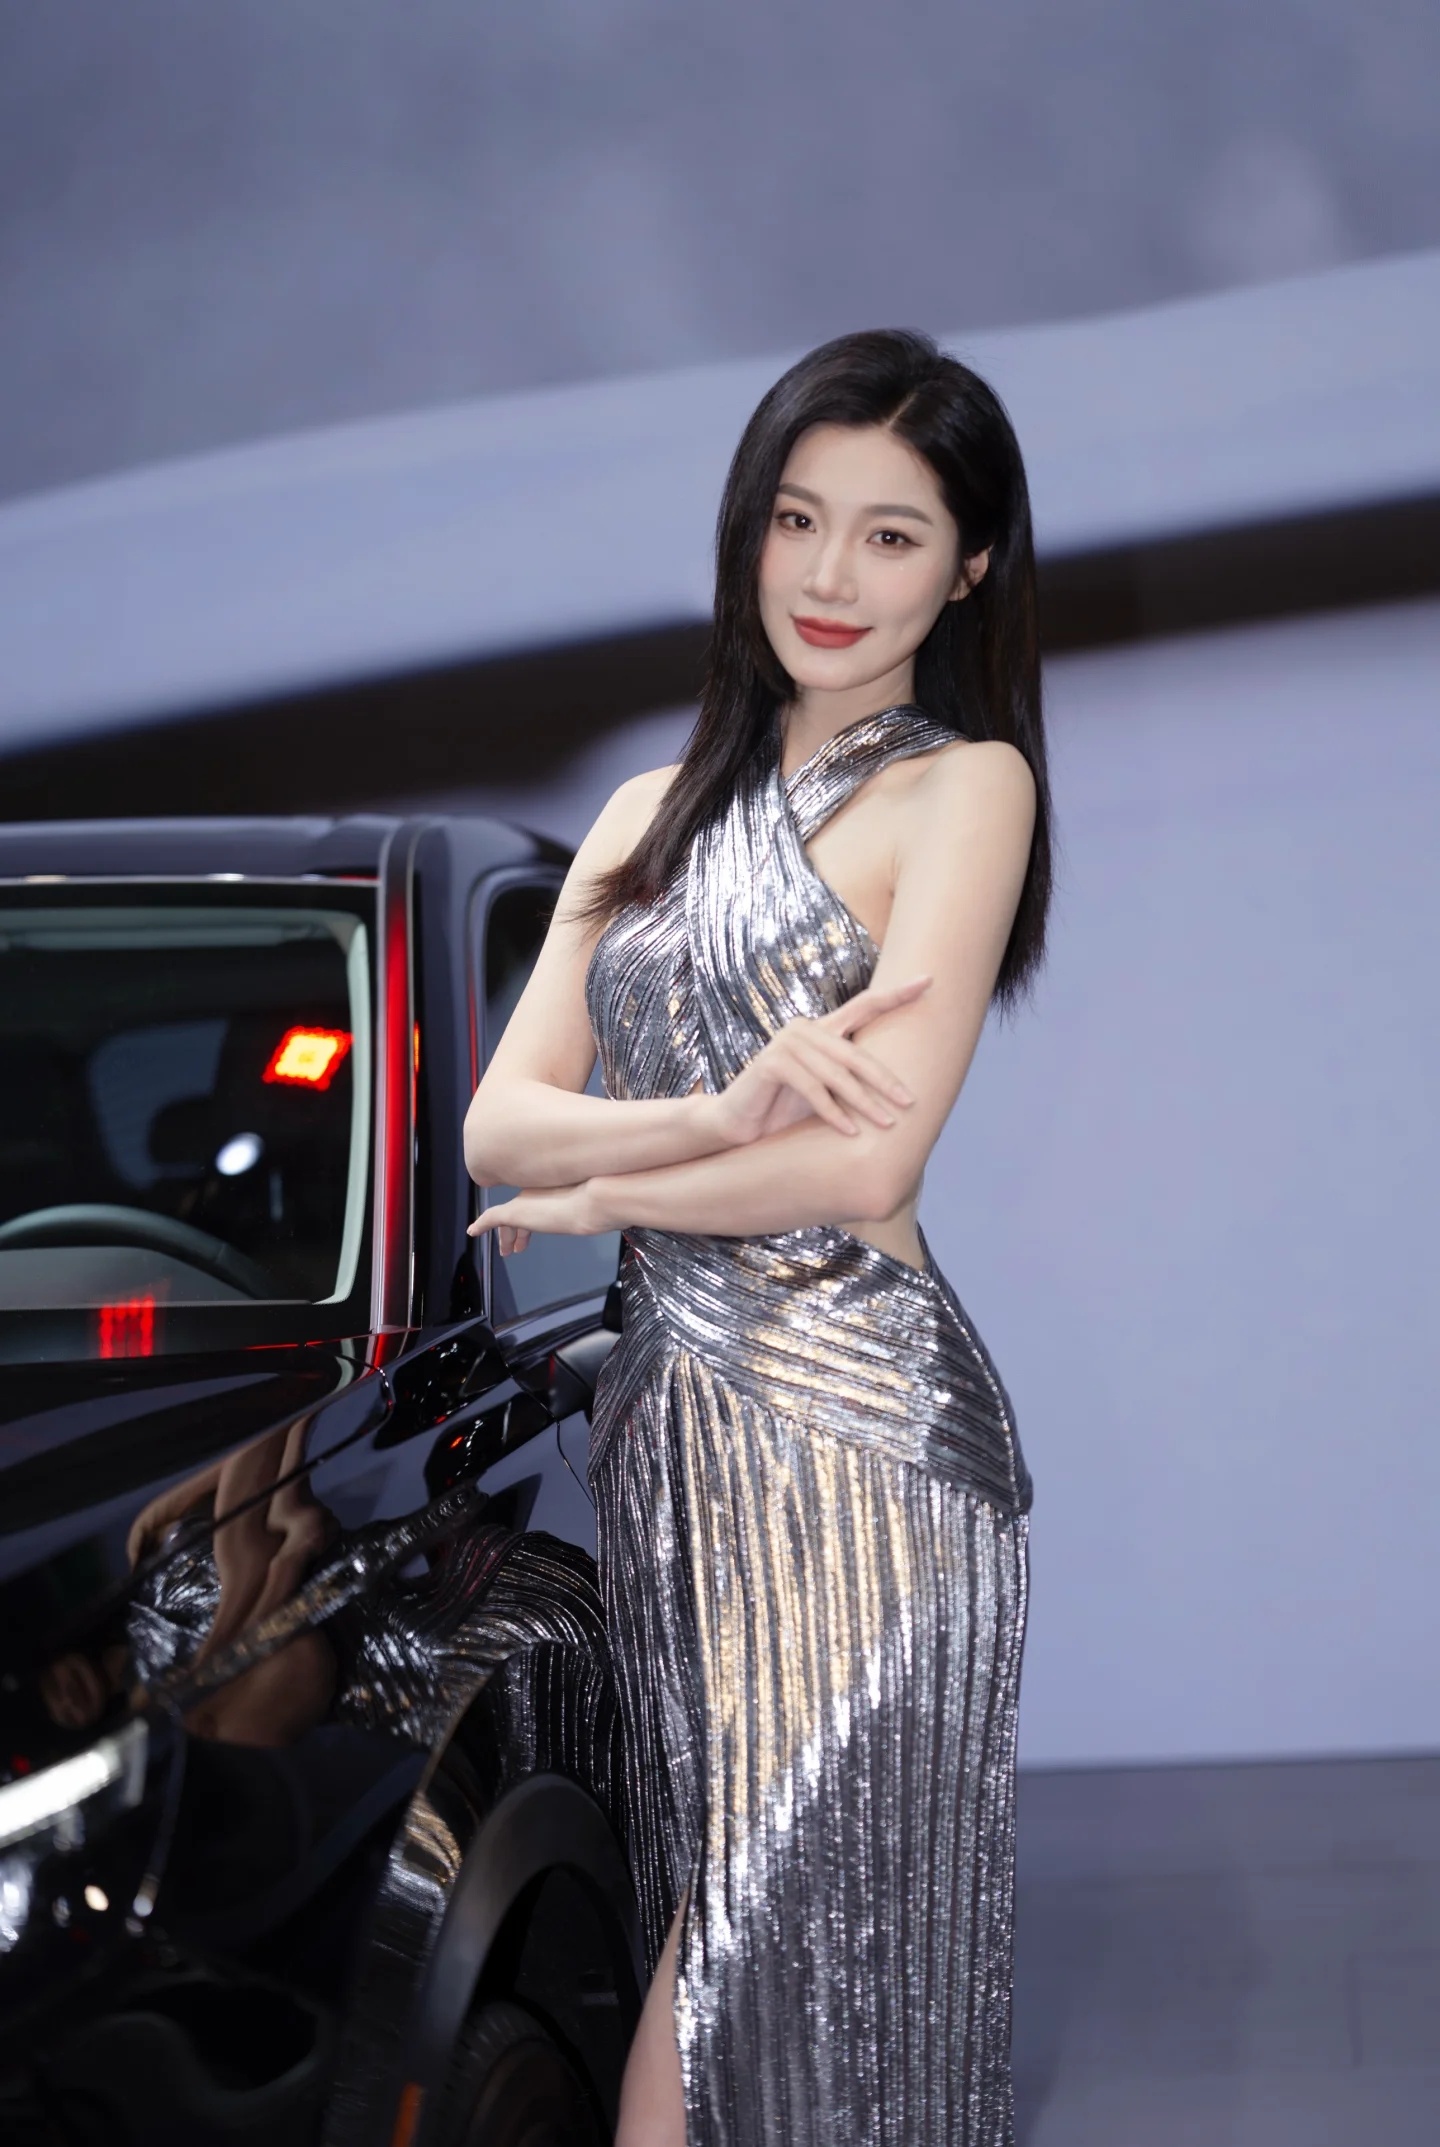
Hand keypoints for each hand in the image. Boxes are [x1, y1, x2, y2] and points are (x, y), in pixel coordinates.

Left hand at [468, 1180, 610, 1255]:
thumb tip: (603, 1217)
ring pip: (507, 1218)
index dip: (533, 1220)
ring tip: (507, 1252)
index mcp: (553, 1187)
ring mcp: (525, 1200)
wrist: (595, 1200)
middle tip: (516, 1247)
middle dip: (517, 1230)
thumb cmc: (602, 1205)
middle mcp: (536, 1190)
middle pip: (520, 1211)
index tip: (532, 1232)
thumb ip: (593, 1210)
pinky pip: (491, 1218)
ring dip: (506, 1236)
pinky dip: (481, 1225)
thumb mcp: (596, 1207)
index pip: (536, 1204)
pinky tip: (474, 1231)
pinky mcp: (514, 1212)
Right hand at [706, 976, 930, 1145]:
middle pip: (856, 1053)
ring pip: (837, 1075)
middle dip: (886, 1080)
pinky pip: (812, 1089)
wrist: (739, 1123)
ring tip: (887, 1124)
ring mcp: (785, 1043)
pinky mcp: (772, 1063)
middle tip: (910, 1102)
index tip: (929, 980)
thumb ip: (853, 1079)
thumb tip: (907, 1090)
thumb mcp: (827, 1090)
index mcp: (822, 1028)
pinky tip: (850, 1132)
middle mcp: (804, 1028)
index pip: (865, 1005)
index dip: (897, 993)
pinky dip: (833, 1113)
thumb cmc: (786, 1107)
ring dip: (864, 1103)